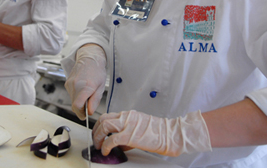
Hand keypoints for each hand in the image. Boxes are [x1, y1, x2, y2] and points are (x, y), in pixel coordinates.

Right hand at [64, 44, 106, 119]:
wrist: (89, 58)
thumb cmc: (97, 71)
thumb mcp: (100, 87)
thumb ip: (95, 101)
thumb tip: (89, 112)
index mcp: (85, 86)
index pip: (77, 106)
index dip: (81, 114)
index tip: (85, 116)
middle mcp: (75, 85)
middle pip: (74, 105)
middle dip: (81, 108)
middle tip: (89, 105)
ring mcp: (69, 84)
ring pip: (72, 100)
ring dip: (79, 102)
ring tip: (87, 94)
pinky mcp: (67, 83)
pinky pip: (71, 94)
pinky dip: (76, 96)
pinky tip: (82, 89)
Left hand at [93, 110, 211, 156]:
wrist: (170, 134)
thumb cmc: (158, 133)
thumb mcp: (140, 128)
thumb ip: (127, 133)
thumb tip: (118, 144)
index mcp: (129, 115)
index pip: (108, 116)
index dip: (100, 126)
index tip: (98, 133)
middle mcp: (127, 117)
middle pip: (103, 119)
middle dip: (96, 131)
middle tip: (96, 140)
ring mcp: (128, 125)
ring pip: (104, 125)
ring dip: (98, 137)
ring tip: (99, 146)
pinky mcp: (130, 135)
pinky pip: (112, 139)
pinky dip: (105, 146)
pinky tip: (106, 151)